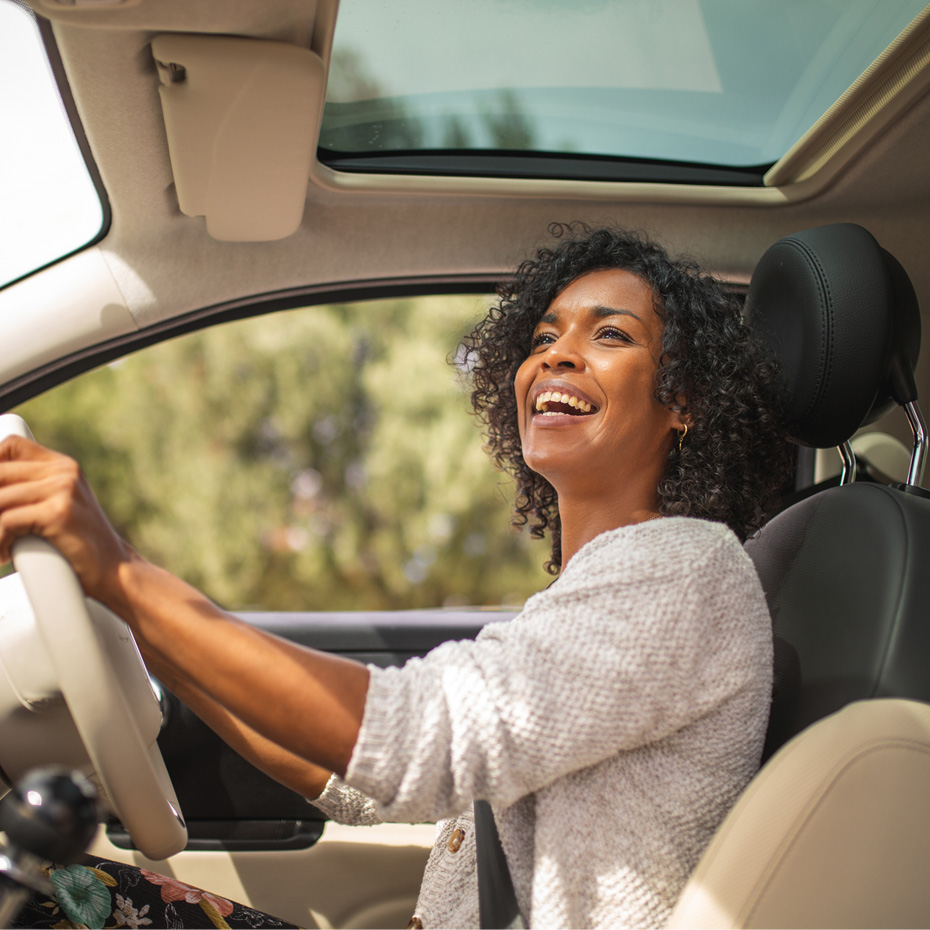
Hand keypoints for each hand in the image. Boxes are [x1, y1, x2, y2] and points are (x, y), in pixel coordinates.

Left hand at [0, 436, 130, 601]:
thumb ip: (32, 490)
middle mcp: (65, 471)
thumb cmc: (80, 543)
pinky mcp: (59, 513)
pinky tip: (3, 554)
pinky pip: (7, 522)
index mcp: (64, 466)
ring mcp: (64, 489)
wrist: (114, 569)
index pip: (12, 445)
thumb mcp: (59, 506)